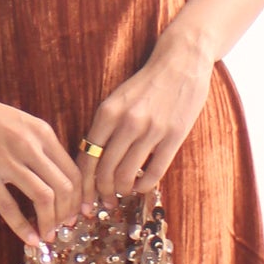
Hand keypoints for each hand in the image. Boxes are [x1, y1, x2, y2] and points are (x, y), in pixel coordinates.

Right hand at [0, 74, 84, 248]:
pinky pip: (9, 206)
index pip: (73, 171)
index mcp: (41, 132)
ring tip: (47, 235)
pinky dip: (22, 227)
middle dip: (67, 213)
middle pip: (64, 187)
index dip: (78, 198)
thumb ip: (38, 144)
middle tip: (63, 227)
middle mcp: (29, 146)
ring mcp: (6, 159)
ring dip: (50, 223)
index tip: (76, 213)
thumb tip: (53, 175)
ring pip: (43, 198)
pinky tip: (28, 239)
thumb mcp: (20, 121)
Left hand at [80, 27, 215, 200]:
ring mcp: (151, 130)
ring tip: (122, 193)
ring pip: (127, 175)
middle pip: (105, 170)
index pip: (87, 156)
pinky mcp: (174, 136)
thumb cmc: (146, 83)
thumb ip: (105, 128)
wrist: (181, 61)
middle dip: (101, 192)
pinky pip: (154, 172)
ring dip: (122, 190)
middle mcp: (127, 122)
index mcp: (108, 112)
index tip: (82, 197)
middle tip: (102, 202)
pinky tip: (141, 186)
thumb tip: (92, 163)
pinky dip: (144, 186)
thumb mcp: (117, 99)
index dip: (82, 183)